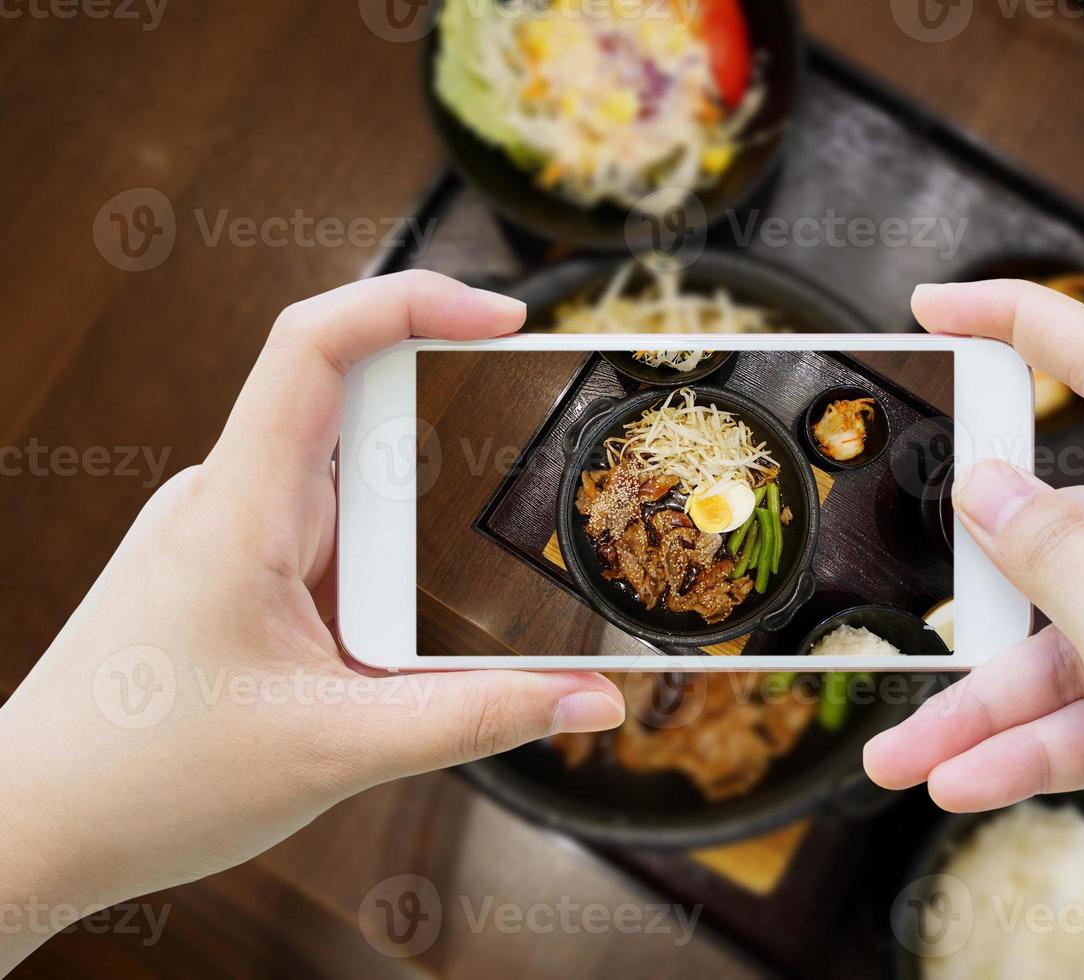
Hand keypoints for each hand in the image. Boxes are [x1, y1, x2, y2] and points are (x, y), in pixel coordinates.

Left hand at [0, 272, 623, 971]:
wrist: (31, 829)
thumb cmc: (147, 784)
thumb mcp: (338, 752)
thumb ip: (477, 719)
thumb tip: (593, 699)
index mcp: (239, 512)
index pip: (316, 346)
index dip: (411, 302)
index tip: (503, 316)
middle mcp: (226, 500)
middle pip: (354, 417)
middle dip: (433, 478)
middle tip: (469, 551)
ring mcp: (221, 532)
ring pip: (343, 490)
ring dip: (397, 552)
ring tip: (371, 657)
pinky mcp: (226, 569)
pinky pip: (321, 535)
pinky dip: (368, 576)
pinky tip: (363, 655)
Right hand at [864, 279, 1083, 939]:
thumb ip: (1055, 555)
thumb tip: (986, 490)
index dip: (1020, 323)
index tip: (940, 307)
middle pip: (1068, 543)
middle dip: (984, 608)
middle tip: (915, 624)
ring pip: (1069, 646)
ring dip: (987, 708)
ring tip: (911, 756)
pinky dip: (1032, 746)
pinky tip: (968, 778)